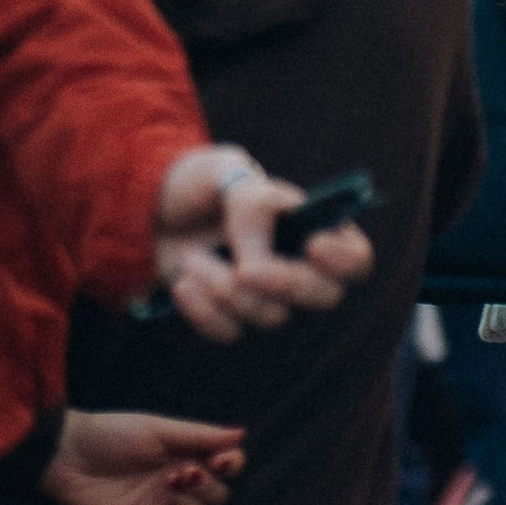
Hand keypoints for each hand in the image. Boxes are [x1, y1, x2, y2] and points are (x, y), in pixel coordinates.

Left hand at [41, 409, 243, 504]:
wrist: (67, 456)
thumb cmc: (111, 434)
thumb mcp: (157, 429)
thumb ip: (199, 435)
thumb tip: (242, 433)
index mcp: (187, 456)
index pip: (228, 468)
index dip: (231, 467)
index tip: (219, 461)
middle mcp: (181, 484)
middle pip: (219, 497)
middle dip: (206, 486)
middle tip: (179, 473)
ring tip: (167, 488)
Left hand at [153, 142, 372, 340]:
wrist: (148, 209)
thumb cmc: (200, 183)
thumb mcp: (223, 172)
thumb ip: (250, 206)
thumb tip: (255, 265)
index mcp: (311, 226)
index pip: (356, 258)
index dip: (344, 260)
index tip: (313, 246)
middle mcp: (298, 267)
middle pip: (325, 295)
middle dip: (284, 283)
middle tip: (244, 269)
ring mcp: (265, 296)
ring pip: (272, 316)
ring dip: (225, 288)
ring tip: (192, 257)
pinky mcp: (231, 317)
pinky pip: (230, 332)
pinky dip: (202, 310)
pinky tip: (182, 281)